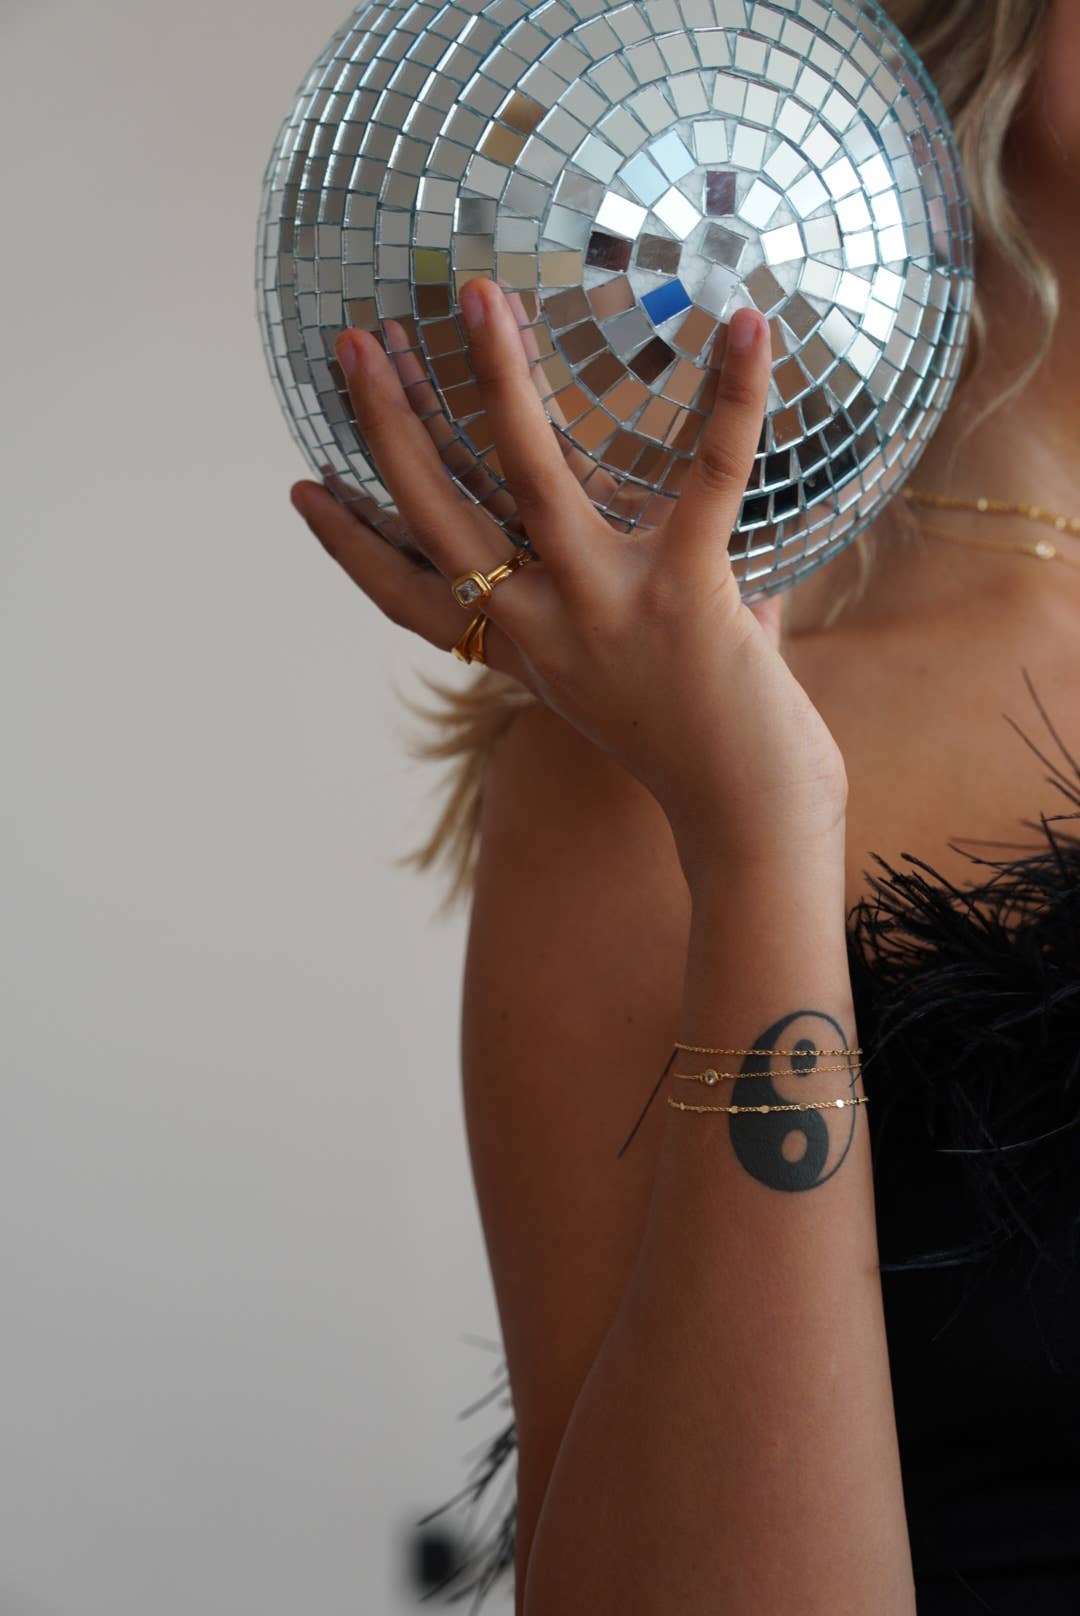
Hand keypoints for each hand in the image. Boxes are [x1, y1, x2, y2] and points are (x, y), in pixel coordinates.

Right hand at [289, 279, 847, 875]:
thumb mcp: (631, 679)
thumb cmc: (704, 751)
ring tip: (476, 297)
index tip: (303, 488)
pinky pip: (713, 474)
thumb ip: (635, 599)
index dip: (350, 544)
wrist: (749, 820)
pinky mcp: (685, 591)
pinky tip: (747, 325)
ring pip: (529, 478)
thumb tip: (685, 514)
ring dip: (496, 381)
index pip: (408, 599)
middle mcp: (542, 629)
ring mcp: (604, 607)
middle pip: (437, 517)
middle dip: (387, 424)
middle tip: (352, 344)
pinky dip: (734, 397)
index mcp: (522, 652)